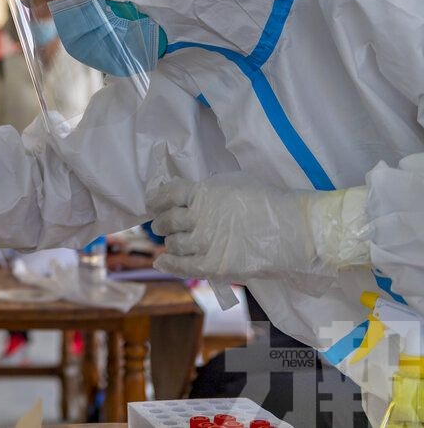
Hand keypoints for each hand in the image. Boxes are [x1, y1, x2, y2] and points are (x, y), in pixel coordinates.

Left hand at [149, 176, 369, 279]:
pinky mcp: (214, 264)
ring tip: (170, 243)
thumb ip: (210, 190)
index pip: (169, 193)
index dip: (157, 199)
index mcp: (204, 192)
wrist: (296, 229)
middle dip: (162, 223)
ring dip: (170, 243)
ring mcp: (205, 241)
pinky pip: (183, 266)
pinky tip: (161, 261)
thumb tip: (190, 196)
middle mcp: (198, 216)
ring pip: (175, 243)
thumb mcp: (235, 184)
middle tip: (162, 226)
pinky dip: (169, 264)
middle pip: (168, 220)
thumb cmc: (270, 202)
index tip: (153, 204)